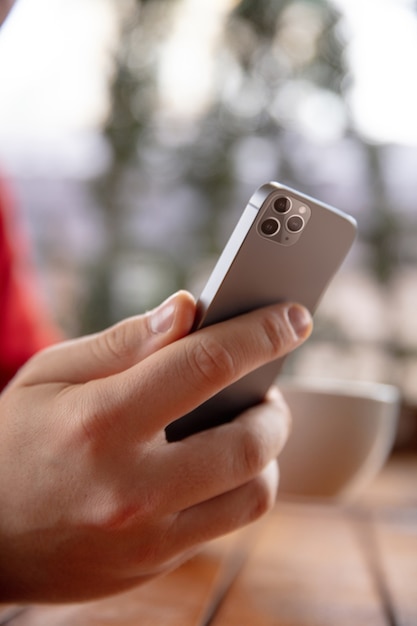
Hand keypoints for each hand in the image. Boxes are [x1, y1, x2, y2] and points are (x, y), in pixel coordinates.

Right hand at [0, 291, 311, 601]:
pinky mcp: (152, 565)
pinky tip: (215, 465)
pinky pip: (224, 525)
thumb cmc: (10, 441)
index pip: (206, 365)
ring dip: (265, 452)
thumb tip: (188, 310)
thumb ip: (126, 342)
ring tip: (245, 427)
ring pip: (253, 494)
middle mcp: (130, 486)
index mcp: (100, 422)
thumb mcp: (51, 374)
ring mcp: (146, 537)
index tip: (292, 317)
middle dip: (274, 404)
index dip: (260, 333)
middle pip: (248, 441)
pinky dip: (237, 487)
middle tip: (265, 386)